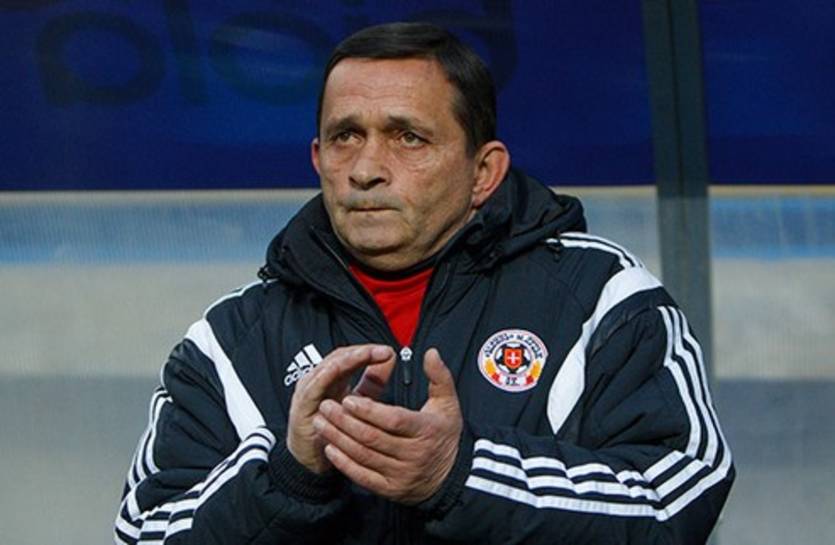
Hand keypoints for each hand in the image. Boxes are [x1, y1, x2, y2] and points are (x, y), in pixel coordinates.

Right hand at [287, 344, 395, 473]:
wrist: (312, 459)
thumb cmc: (332, 430)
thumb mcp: (359, 402)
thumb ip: (373, 381)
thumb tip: (389, 359)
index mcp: (332, 377)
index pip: (349, 356)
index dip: (368, 352)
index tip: (387, 352)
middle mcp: (319, 380)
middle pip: (339, 357)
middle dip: (361, 352)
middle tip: (382, 351)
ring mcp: (309, 390)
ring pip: (328, 367)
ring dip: (348, 359)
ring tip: (366, 354)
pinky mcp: (302, 405)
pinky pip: (313, 386)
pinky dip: (326, 374)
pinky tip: (339, 368)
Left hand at [314, 348, 462, 503]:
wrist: (451, 478)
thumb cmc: (444, 435)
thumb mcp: (448, 404)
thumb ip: (439, 377)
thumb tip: (430, 352)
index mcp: (426, 430)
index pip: (393, 420)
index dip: (369, 410)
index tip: (348, 398)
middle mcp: (413, 455)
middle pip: (373, 437)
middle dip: (345, 421)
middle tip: (326, 405)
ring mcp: (401, 475)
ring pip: (363, 455)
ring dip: (338, 439)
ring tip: (321, 422)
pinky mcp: (390, 489)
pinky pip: (362, 476)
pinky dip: (344, 463)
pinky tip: (330, 448)